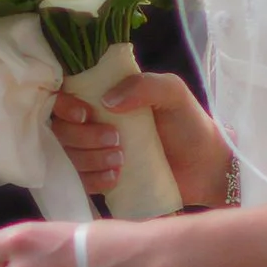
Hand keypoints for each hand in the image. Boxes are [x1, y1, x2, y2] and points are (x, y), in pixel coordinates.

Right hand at [49, 74, 231, 206]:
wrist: (206, 168)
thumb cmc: (190, 124)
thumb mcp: (173, 93)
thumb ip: (144, 85)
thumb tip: (107, 101)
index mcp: (105, 96)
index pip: (64, 95)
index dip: (64, 105)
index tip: (85, 114)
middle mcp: (94, 123)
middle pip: (61, 129)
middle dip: (82, 137)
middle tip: (116, 140)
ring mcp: (95, 153)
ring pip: (67, 156)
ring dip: (89, 159)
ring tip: (121, 160)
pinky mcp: (100, 178)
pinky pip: (79, 181)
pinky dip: (93, 179)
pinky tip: (116, 177)